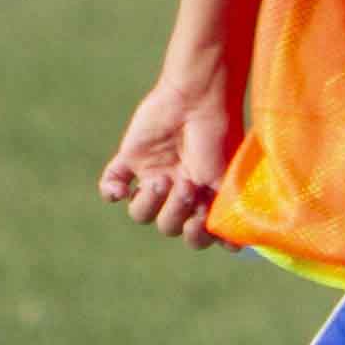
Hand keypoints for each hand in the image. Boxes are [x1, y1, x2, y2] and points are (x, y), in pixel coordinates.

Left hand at [100, 66, 240, 243]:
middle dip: (175, 212)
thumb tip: (233, 248)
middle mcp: (178, 191)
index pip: (195, 235)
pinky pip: (111, 187)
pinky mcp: (130, 159)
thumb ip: (227, 212)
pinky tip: (120, 190)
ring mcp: (154, 176)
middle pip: (167, 226)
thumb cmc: (219, 137)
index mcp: (203, 198)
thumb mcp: (229, 179)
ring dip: (148, 202)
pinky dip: (111, 192)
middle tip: (185, 185)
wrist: (197, 97)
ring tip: (160, 179)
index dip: (196, 234)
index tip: (202, 216)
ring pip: (138, 213)